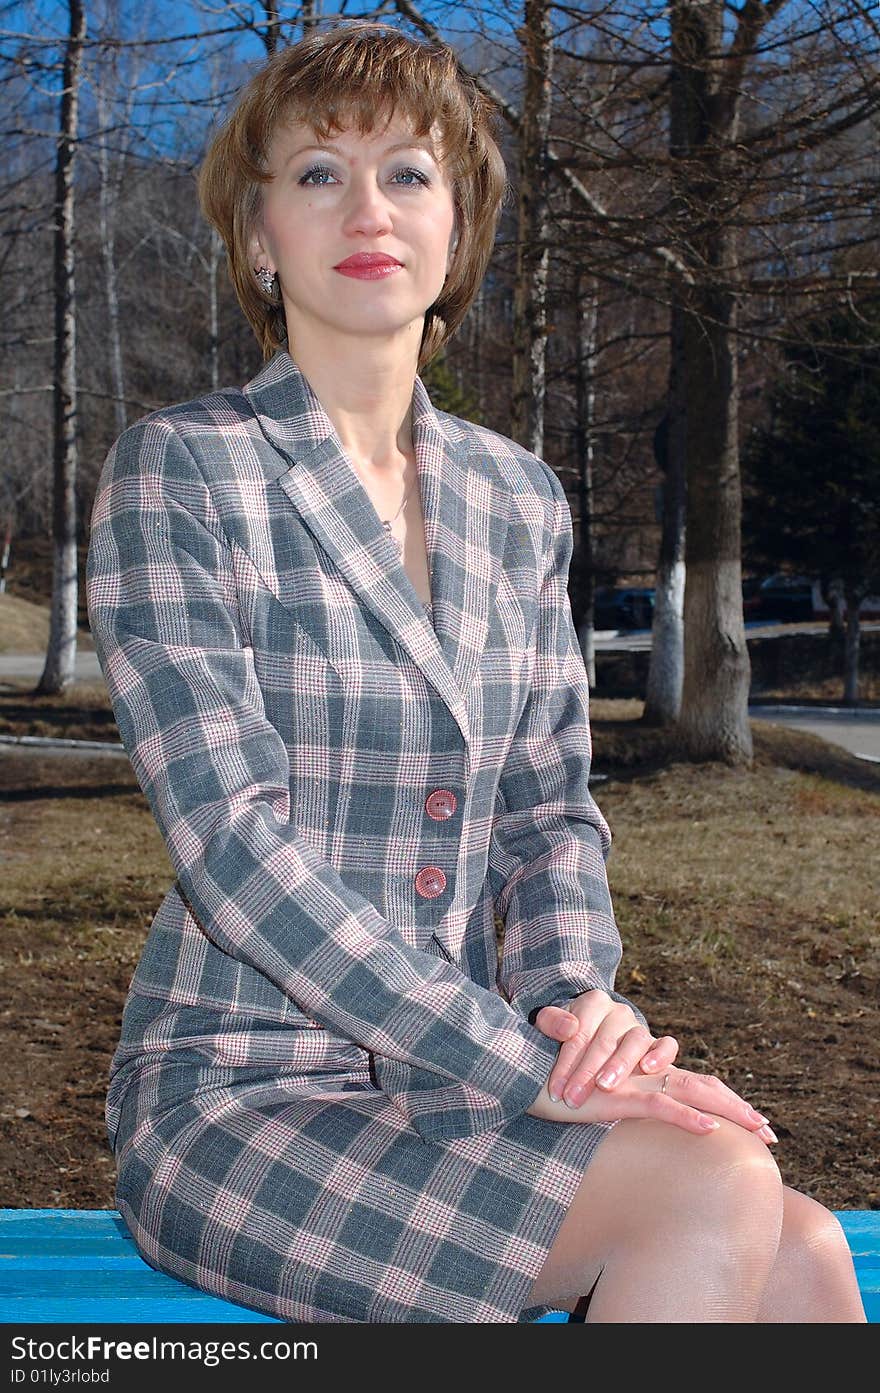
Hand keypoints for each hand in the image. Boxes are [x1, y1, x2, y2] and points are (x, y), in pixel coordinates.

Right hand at [526, 1062, 778, 1142]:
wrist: (523, 1074)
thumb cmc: (555, 1086)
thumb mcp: (594, 1100)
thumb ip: (618, 1103)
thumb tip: (638, 1116)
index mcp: (642, 1076)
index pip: (692, 1085)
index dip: (724, 1101)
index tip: (753, 1124)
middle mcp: (644, 1076)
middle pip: (704, 1087)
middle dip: (740, 1110)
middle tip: (772, 1134)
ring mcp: (632, 1085)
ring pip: (691, 1093)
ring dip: (728, 1111)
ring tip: (759, 1130)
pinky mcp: (616, 1097)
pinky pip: (658, 1105)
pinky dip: (686, 1116)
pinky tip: (710, 1129)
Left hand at [532, 989, 678, 1107]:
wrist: (590, 1041)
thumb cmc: (563, 1037)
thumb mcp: (548, 1026)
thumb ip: (550, 1022)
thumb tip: (569, 1027)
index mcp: (593, 1002)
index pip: (579, 1034)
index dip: (566, 1064)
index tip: (556, 1091)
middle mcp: (619, 1011)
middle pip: (604, 1041)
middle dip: (587, 1073)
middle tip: (573, 1099)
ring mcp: (639, 1026)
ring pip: (635, 1041)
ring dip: (620, 1065)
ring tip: (605, 1087)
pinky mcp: (657, 1043)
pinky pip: (667, 1045)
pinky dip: (661, 1055)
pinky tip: (648, 1069)